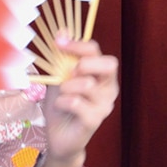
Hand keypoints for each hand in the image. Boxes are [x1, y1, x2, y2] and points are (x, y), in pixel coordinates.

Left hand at [44, 40, 119, 163]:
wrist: (58, 136)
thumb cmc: (62, 104)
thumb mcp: (59, 78)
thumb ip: (62, 58)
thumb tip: (62, 31)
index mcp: (101, 74)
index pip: (96, 51)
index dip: (78, 45)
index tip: (58, 42)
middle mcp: (108, 88)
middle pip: (109, 64)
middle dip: (86, 64)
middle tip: (70, 72)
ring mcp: (104, 105)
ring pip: (87, 85)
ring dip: (67, 87)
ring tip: (62, 94)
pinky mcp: (95, 120)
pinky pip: (77, 103)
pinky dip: (63, 102)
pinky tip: (61, 107)